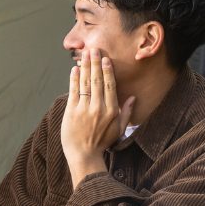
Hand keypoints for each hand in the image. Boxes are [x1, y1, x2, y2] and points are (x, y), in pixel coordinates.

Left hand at [60, 48, 134, 186]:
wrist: (84, 155)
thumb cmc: (101, 143)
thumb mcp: (119, 130)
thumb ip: (126, 113)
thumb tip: (132, 98)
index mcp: (111, 111)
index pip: (110, 86)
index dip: (107, 71)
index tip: (106, 59)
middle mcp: (98, 108)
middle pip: (97, 80)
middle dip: (95, 63)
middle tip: (94, 49)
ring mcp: (84, 109)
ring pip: (85, 83)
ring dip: (85, 67)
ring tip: (84, 55)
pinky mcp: (72, 111)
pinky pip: (73, 91)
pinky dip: (74, 79)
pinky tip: (75, 69)